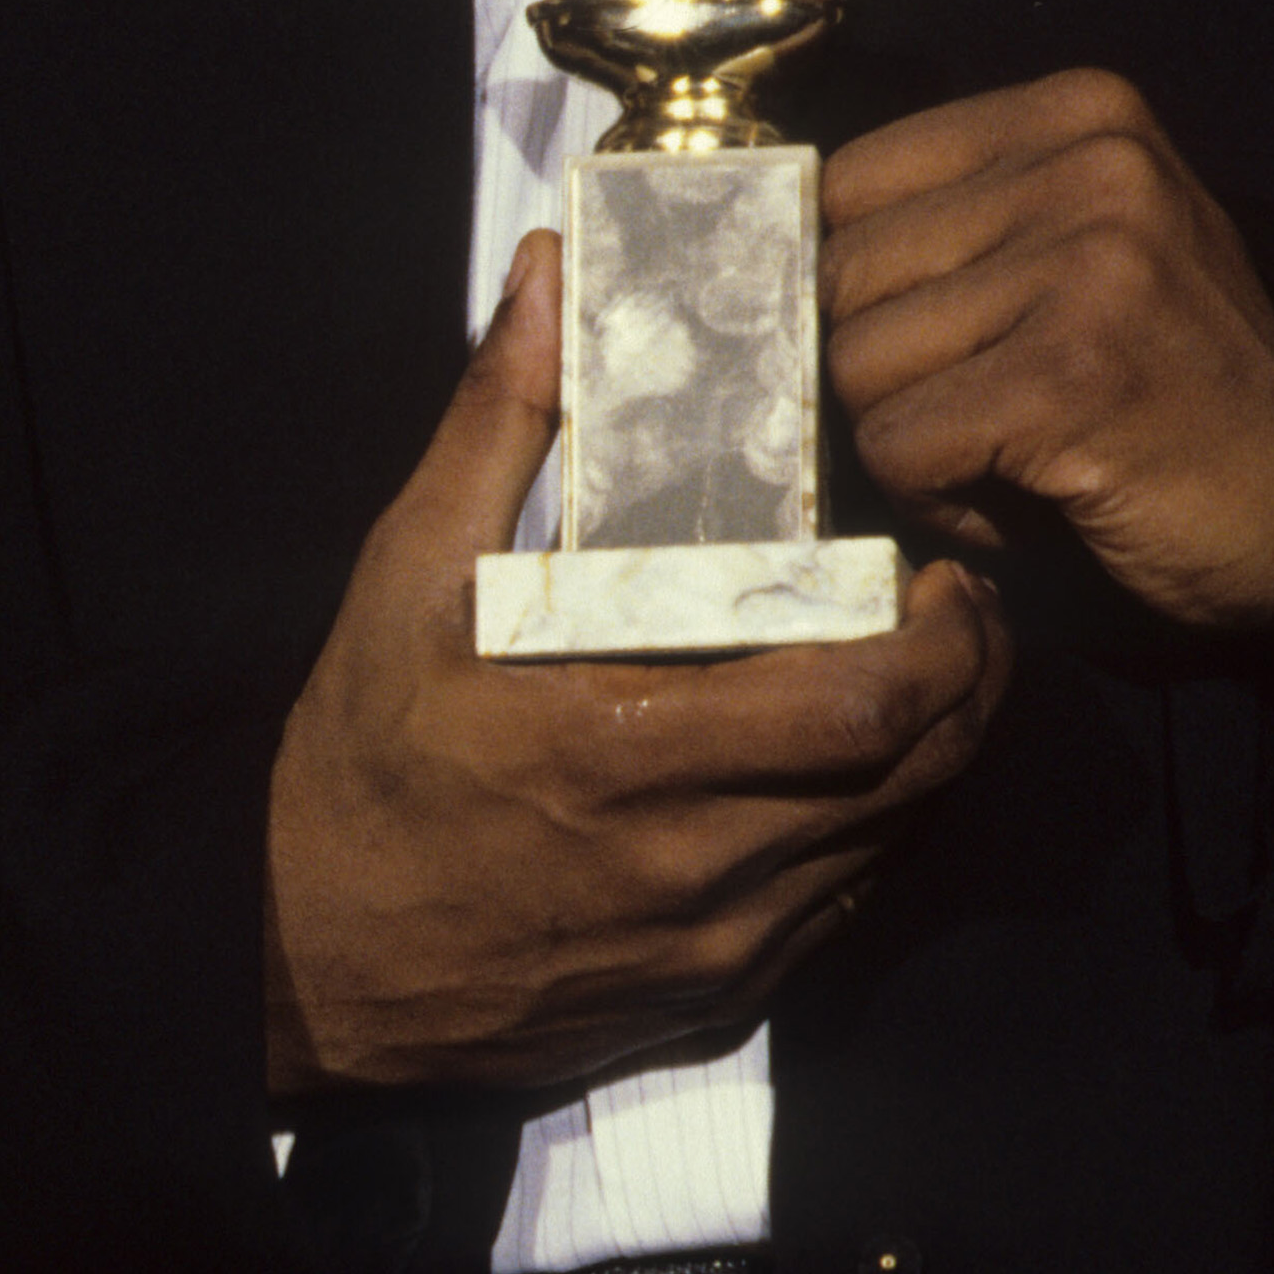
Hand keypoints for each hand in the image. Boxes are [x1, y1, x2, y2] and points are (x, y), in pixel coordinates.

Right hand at [262, 234, 1011, 1093]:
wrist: (305, 961)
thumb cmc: (360, 765)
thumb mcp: (406, 577)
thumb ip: (495, 423)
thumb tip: (550, 279)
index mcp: (626, 750)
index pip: (860, 706)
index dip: (939, 641)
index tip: (939, 571)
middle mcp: (693, 862)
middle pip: (911, 775)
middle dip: (968, 683)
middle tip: (961, 608)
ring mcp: (714, 943)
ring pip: (894, 843)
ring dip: (933, 753)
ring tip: (926, 669)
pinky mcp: (715, 994)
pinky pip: (845, 908)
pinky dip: (876, 830)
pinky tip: (853, 766)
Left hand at [820, 71, 1273, 644]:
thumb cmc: (1179, 387)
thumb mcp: (1088, 249)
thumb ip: (966, 220)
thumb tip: (780, 251)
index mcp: (1083, 112)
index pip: (853, 182)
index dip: (858, 285)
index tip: (929, 342)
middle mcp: (1090, 166)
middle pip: (844, 273)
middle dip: (883, 373)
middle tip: (979, 415)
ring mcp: (1086, 265)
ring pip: (859, 364)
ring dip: (912, 442)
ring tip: (1014, 454)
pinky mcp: (1070, 376)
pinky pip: (900, 446)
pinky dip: (941, 499)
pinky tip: (1030, 498)